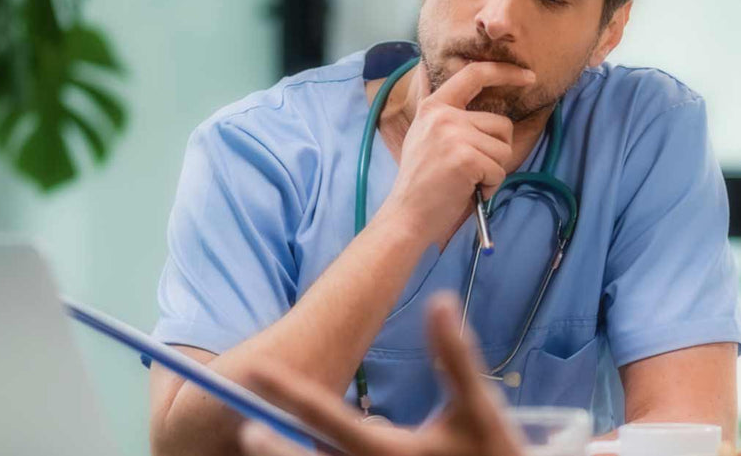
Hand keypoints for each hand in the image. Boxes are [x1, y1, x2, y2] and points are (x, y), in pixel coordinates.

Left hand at [238, 294, 524, 455]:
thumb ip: (455, 356)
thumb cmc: (492, 453)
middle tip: (248, 428)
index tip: (257, 371)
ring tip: (264, 445)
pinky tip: (310, 453)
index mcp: (388, 451)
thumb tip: (441, 301)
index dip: (289, 393)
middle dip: (275, 447)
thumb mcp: (476, 407)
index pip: (327, 418)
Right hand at [378, 62, 533, 243]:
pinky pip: (499, 171)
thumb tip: (469, 94)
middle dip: (498, 151)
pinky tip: (468, 191)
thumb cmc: (423, 183)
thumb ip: (447, 116)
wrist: (407, 215)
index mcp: (434, 106)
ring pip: (503, 150)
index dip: (505, 72)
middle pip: (502, 125)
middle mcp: (443, 116)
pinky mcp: (464, 158)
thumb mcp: (426, 136)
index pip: (474, 74)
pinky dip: (490, 186)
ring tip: (468, 182)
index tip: (529, 76)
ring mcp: (453, 135)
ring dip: (494, 171)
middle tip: (474, 171)